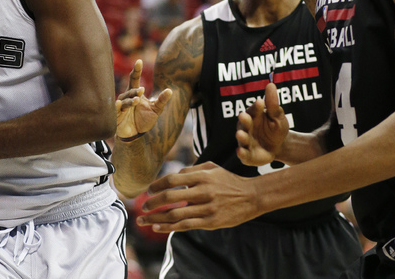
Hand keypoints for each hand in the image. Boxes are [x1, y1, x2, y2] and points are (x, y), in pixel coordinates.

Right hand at [116, 59, 171, 138]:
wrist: (136, 135)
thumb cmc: (144, 119)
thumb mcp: (156, 109)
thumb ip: (162, 100)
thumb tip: (170, 90)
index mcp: (135, 93)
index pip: (134, 78)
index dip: (136, 70)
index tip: (139, 61)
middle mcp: (126, 97)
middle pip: (130, 90)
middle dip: (135, 90)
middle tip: (142, 90)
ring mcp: (121, 106)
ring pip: (124, 100)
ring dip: (130, 100)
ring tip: (137, 100)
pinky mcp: (116, 116)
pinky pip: (116, 110)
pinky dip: (118, 107)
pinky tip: (120, 104)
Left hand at [135, 162, 258, 231]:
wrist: (252, 196)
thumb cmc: (228, 180)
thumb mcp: (211, 168)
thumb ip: (191, 170)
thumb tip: (172, 176)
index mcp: (202, 176)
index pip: (172, 179)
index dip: (157, 185)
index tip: (148, 190)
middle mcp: (203, 191)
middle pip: (170, 196)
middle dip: (152, 202)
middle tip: (142, 206)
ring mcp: (207, 208)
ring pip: (175, 214)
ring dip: (156, 218)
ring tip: (143, 220)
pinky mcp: (210, 222)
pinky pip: (186, 226)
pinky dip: (169, 227)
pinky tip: (157, 227)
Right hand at [236, 83, 289, 165]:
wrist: (280, 147)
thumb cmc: (276, 129)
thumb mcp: (277, 116)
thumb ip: (273, 104)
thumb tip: (270, 84)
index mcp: (253, 116)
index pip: (253, 110)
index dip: (255, 107)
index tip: (260, 102)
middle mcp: (246, 128)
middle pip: (244, 123)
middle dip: (244, 120)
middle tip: (243, 116)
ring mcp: (246, 141)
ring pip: (242, 138)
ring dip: (241, 136)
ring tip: (241, 134)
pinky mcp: (247, 155)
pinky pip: (243, 155)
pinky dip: (241, 153)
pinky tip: (241, 151)